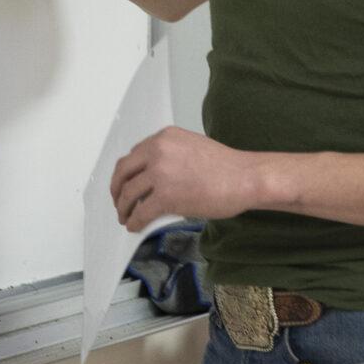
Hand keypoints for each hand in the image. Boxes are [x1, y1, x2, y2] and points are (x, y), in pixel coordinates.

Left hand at [111, 127, 264, 231]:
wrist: (246, 178)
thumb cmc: (227, 167)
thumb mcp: (191, 147)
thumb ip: (169, 156)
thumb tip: (153, 177)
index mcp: (165, 137)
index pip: (133, 155)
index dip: (125, 173)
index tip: (124, 183)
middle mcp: (159, 151)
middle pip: (123, 172)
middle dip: (117, 189)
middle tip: (118, 202)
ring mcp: (161, 174)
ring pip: (128, 193)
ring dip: (123, 208)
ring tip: (126, 217)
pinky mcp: (166, 197)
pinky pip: (141, 212)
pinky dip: (134, 221)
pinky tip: (135, 226)